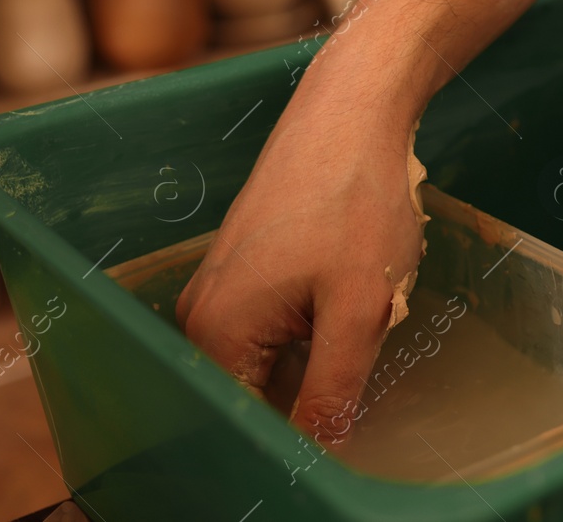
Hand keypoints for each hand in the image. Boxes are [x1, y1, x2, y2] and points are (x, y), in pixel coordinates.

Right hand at [177, 85, 424, 445]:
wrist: (352, 112)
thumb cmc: (355, 200)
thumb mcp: (358, 307)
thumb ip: (334, 386)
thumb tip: (316, 449)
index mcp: (216, 332)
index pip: (246, 422)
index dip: (297, 432)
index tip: (343, 416)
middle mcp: (200, 313)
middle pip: (256, 389)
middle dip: (313, 385)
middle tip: (362, 347)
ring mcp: (220, 284)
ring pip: (272, 352)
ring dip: (320, 348)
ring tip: (360, 303)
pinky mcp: (245, 262)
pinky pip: (277, 318)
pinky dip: (317, 316)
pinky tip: (351, 284)